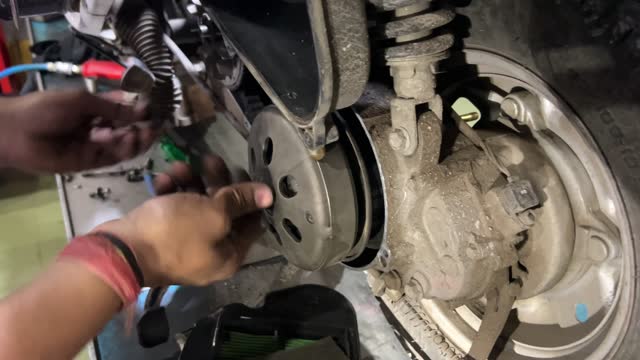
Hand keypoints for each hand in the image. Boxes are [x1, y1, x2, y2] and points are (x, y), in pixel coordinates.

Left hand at [0, 90, 156, 172]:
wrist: (16, 133)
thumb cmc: (44, 109)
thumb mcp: (81, 101)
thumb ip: (112, 108)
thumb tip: (141, 110)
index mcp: (93, 109)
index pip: (122, 109)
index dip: (139, 109)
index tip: (156, 108)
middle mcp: (97, 127)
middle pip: (127, 128)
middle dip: (143, 126)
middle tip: (158, 124)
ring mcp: (94, 146)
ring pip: (123, 145)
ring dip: (137, 139)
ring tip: (149, 133)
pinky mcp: (90, 163)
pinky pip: (112, 158)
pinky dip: (125, 151)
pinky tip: (133, 142)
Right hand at [95, 156, 272, 286]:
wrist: (120, 252)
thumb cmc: (175, 233)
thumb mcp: (214, 213)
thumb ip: (240, 201)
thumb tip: (269, 195)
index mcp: (230, 255)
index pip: (252, 223)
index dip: (252, 196)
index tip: (247, 172)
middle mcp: (211, 253)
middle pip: (224, 212)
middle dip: (217, 182)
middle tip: (211, 158)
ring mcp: (185, 245)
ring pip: (196, 206)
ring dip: (191, 183)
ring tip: (180, 166)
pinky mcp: (162, 236)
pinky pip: (174, 211)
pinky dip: (171, 193)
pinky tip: (163, 179)